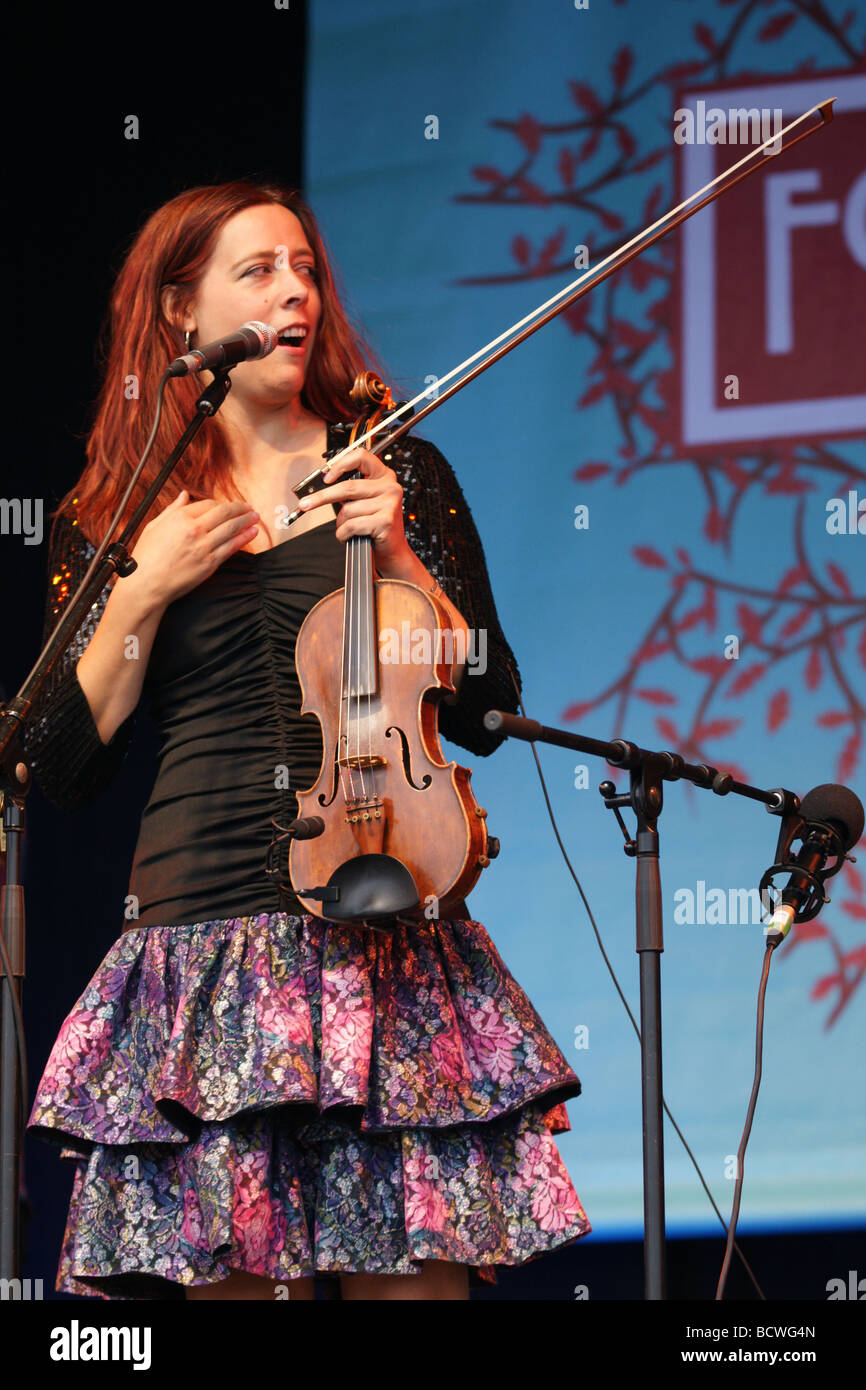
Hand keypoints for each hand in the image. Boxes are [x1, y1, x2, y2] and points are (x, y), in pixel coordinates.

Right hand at [126, 491, 259, 607]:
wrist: (147, 584)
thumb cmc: (146, 556)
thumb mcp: (154, 526)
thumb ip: (172, 509)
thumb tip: (184, 495)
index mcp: (180, 518)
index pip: (208, 504)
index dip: (221, 504)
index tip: (228, 506)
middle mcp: (194, 529)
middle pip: (224, 513)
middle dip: (240, 509)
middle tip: (249, 508)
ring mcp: (203, 546)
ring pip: (231, 529)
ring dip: (246, 521)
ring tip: (255, 518)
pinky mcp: (210, 563)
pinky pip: (231, 547)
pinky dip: (244, 538)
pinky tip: (252, 533)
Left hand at [295, 447, 408, 569]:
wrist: (392, 550)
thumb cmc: (375, 525)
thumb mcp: (363, 501)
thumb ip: (349, 490)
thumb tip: (319, 489)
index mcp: (384, 476)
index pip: (361, 457)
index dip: (340, 465)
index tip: (325, 478)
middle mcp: (390, 487)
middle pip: (348, 487)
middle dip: (322, 497)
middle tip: (305, 504)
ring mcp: (389, 504)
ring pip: (348, 510)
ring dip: (341, 523)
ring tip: (348, 529)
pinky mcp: (385, 521)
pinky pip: (352, 525)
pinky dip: (344, 534)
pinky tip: (351, 536)